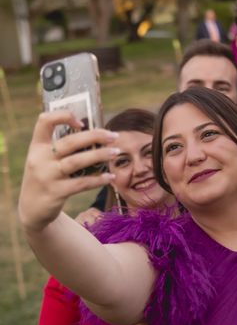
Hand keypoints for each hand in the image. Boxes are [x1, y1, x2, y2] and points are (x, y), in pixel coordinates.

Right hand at [18, 111, 117, 234]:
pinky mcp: (56, 192)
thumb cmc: (46, 177)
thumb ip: (61, 147)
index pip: (44, 121)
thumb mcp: (44, 159)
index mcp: (36, 146)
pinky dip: (98, 179)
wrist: (31, 208)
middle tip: (114, 135)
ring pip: (77, 161)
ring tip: (116, 152)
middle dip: (95, 136)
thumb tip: (96, 135)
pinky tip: (110, 177)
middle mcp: (39, 159)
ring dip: (100, 155)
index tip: (82, 122)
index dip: (63, 116)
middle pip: (70, 141)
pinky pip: (81, 183)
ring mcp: (47, 176)